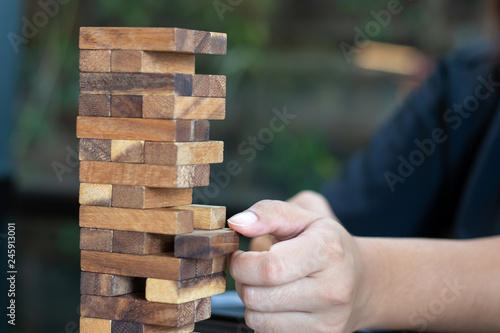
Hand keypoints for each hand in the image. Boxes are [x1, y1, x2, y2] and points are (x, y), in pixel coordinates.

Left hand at [228, 200, 367, 332]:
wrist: (363, 281)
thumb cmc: (326, 244)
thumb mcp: (303, 215)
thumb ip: (268, 212)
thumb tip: (238, 223)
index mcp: (328, 250)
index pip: (269, 267)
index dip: (242, 263)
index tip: (240, 256)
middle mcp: (332, 289)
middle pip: (258, 296)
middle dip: (242, 281)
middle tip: (250, 270)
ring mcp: (328, 320)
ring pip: (258, 319)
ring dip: (251, 302)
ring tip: (266, 285)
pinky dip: (263, 318)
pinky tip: (278, 302)